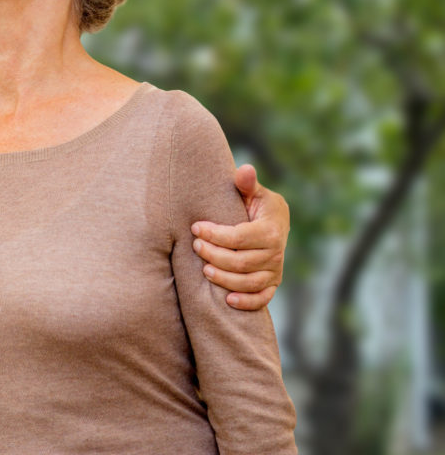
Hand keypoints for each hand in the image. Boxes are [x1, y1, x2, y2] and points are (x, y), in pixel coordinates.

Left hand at [191, 163, 288, 310]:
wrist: (275, 223)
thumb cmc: (257, 205)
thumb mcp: (253, 192)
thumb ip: (246, 183)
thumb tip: (245, 169)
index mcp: (270, 230)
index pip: (238, 237)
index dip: (215, 234)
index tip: (194, 228)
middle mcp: (276, 253)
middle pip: (241, 262)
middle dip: (214, 255)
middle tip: (194, 246)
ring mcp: (275, 270)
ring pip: (249, 282)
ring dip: (225, 279)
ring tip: (204, 270)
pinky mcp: (272, 283)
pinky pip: (262, 297)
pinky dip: (247, 302)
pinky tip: (229, 301)